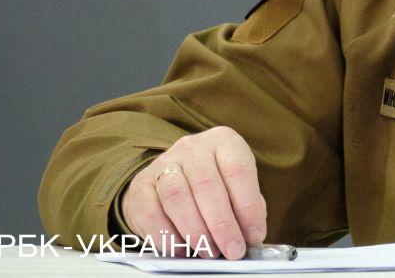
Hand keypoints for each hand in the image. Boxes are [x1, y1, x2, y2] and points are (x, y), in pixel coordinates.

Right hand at [121, 126, 266, 258]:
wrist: (173, 178)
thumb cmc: (215, 186)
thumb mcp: (237, 187)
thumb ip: (247, 207)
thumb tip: (251, 235)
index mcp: (224, 141)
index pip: (238, 170)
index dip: (248, 206)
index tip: (254, 235)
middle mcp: (193, 147)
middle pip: (207, 184)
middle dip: (222, 224)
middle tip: (232, 250)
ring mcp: (164, 163)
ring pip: (177, 196)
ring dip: (195, 231)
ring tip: (209, 252)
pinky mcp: (141, 185)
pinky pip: (151, 213)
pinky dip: (167, 236)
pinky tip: (182, 249)